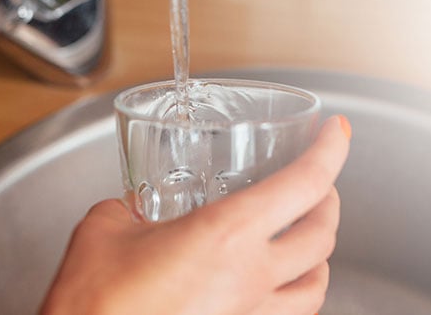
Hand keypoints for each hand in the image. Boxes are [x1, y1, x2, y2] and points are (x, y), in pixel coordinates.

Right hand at [40, 115, 351, 314]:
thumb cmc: (94, 302)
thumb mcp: (104, 230)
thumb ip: (127, 210)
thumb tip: (128, 211)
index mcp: (226, 235)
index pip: (305, 183)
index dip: (330, 151)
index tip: (336, 132)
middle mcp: (249, 278)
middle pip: (323, 235)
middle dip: (329, 202)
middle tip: (319, 185)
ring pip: (316, 288)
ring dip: (319, 258)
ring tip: (306, 242)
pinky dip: (292, 299)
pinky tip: (274, 292)